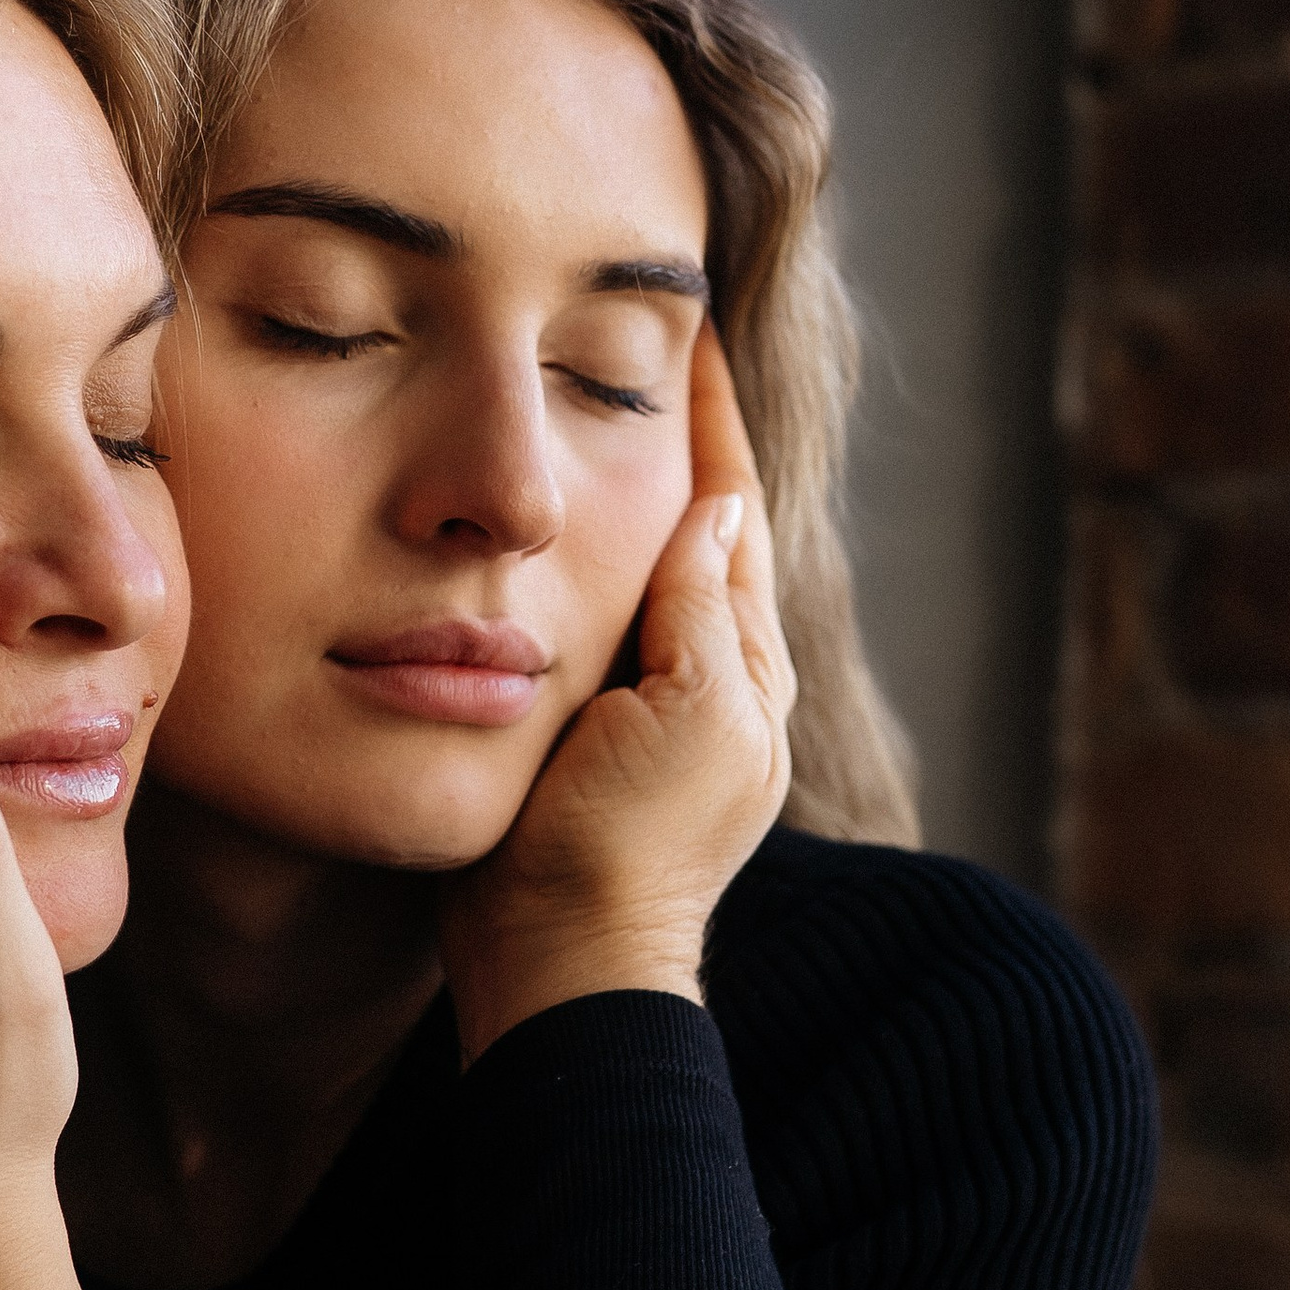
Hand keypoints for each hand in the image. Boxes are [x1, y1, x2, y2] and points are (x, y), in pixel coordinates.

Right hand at [441, 324, 793, 1061]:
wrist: (559, 957)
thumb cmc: (628, 844)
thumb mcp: (690, 714)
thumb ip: (701, 609)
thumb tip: (719, 503)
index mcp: (742, 663)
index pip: (731, 509)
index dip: (712, 422)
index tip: (692, 331)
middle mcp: (707, 679)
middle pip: (697, 530)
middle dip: (677, 442)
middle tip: (647, 347)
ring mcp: (649, 711)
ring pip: (645, 572)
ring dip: (629, 495)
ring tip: (597, 413)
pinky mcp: (589, 738)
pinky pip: (595, 623)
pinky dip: (584, 562)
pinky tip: (548, 535)